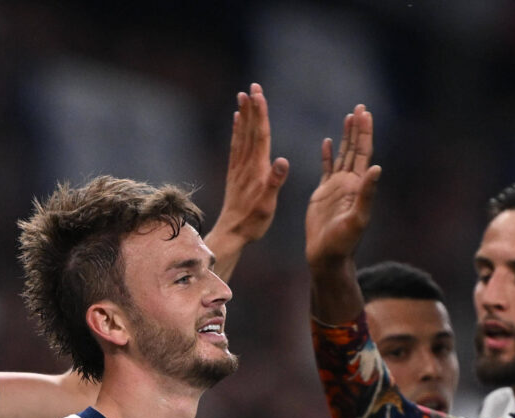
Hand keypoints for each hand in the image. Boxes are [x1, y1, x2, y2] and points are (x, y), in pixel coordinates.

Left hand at [208, 84, 288, 258]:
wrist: (231, 234)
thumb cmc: (253, 222)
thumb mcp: (268, 205)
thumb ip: (274, 182)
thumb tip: (283, 161)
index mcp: (257, 169)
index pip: (260, 135)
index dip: (260, 114)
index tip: (259, 94)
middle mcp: (246, 164)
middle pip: (250, 130)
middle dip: (252, 107)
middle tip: (252, 86)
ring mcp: (238, 168)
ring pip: (242, 135)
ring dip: (244, 115)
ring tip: (243, 96)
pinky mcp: (234, 173)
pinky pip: (236, 147)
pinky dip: (237, 131)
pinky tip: (237, 121)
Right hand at [305, 105, 382, 269]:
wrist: (327, 256)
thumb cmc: (343, 242)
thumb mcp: (357, 219)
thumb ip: (367, 194)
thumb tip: (377, 168)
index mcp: (358, 186)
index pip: (363, 153)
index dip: (364, 132)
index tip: (365, 112)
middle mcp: (350, 183)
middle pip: (355, 149)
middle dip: (358, 128)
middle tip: (360, 107)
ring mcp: (337, 187)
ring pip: (343, 155)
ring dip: (346, 136)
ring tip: (349, 116)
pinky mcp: (323, 194)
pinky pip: (326, 168)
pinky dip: (328, 154)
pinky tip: (328, 142)